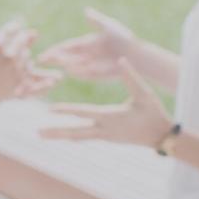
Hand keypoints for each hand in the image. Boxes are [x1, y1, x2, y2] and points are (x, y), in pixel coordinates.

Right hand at [0, 19, 59, 103]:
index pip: (10, 30)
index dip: (14, 26)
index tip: (17, 25)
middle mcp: (9, 56)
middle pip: (22, 41)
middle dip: (25, 37)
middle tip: (30, 35)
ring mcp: (16, 70)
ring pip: (27, 56)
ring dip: (27, 53)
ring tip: (29, 53)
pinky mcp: (20, 84)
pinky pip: (34, 78)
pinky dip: (43, 78)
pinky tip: (53, 77)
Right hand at [37, 7, 137, 82]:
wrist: (137, 55)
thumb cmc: (124, 39)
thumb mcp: (109, 27)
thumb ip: (96, 21)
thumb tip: (85, 10)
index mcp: (85, 43)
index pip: (66, 47)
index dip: (54, 50)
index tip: (43, 53)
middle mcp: (85, 55)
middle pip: (66, 57)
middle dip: (54, 59)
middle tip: (42, 61)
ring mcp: (90, 66)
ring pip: (73, 66)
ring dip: (64, 65)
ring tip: (57, 63)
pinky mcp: (96, 75)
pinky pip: (84, 74)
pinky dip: (77, 72)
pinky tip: (69, 70)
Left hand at [39, 59, 172, 147]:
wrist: (162, 136)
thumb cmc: (154, 113)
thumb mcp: (145, 93)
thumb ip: (132, 77)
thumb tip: (121, 59)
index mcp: (111, 116)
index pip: (84, 112)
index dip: (67, 110)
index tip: (50, 109)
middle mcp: (104, 129)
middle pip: (75, 132)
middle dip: (56, 132)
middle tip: (37, 133)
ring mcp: (105, 136)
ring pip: (78, 136)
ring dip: (60, 135)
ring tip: (42, 134)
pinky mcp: (107, 138)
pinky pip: (85, 137)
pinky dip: (71, 135)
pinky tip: (60, 134)